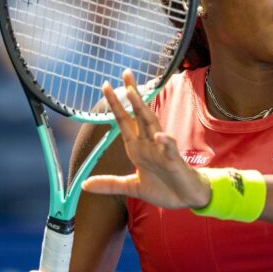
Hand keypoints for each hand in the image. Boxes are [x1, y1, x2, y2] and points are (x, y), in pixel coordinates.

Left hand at [82, 70, 209, 209]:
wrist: (188, 198)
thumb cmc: (164, 188)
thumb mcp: (132, 187)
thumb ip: (110, 184)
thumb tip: (84, 185)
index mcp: (138, 147)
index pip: (124, 121)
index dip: (115, 104)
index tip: (106, 85)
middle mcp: (149, 144)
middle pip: (139, 114)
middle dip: (132, 94)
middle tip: (126, 73)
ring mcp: (162, 151)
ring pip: (153, 125)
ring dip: (143, 110)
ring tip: (134, 94)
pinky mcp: (174, 162)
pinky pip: (170, 150)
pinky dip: (165, 142)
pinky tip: (159, 136)